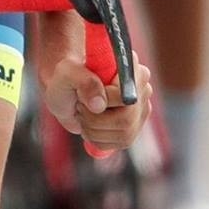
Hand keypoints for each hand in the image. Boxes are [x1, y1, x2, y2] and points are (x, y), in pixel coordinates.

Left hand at [40, 53, 154, 154]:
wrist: (66, 92)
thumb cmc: (66, 78)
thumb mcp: (66, 73)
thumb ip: (83, 81)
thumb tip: (100, 104)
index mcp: (129, 65)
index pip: (126, 94)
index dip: (104, 100)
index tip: (82, 95)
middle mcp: (142, 86)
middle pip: (126, 119)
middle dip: (94, 118)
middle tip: (80, 106)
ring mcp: (142, 107)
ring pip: (124, 134)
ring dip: (94, 129)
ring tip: (84, 114)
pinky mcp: (136, 126)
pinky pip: (121, 143)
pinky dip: (98, 139)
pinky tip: (90, 125)